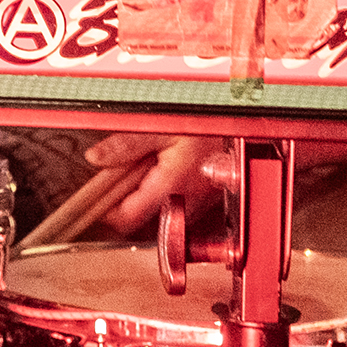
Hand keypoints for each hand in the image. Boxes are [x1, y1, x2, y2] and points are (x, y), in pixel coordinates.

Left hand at [85, 129, 226, 235]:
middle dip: (125, 201)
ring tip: (145, 170)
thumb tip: (96, 158)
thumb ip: (126, 145)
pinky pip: (178, 207)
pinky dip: (165, 193)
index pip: (125, 219)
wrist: (250, 127)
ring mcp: (198, 206)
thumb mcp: (161, 127)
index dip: (105, 210)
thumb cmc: (210, 125)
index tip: (95, 196)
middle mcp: (184, 204)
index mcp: (169, 188)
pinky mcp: (207, 201)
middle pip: (141, 221)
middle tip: (119, 177)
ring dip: (146, 197)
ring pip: (159, 214)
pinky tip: (166, 171)